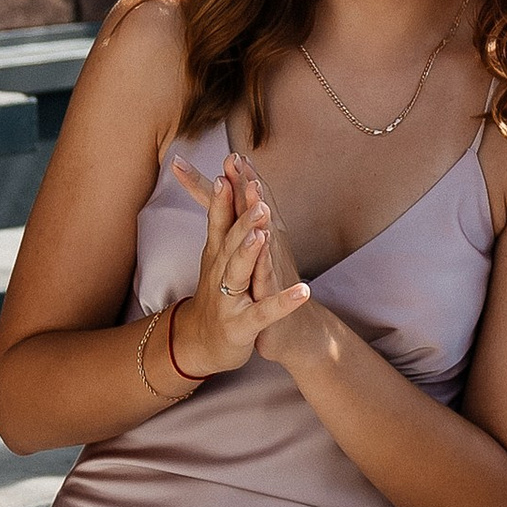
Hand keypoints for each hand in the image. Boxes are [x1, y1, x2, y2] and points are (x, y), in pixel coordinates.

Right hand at [165, 152, 308, 374]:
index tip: (231, 163)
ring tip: (263, 234)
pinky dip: (284, 302)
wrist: (204, 342)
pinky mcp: (243, 325)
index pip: (221, 217)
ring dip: (251, 251)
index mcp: (218, 254)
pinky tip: (303, 292)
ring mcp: (230, 299)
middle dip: (242, 215)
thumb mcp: (217, 256)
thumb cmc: (218, 293)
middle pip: (231, 239)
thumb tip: (223, 180)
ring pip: (240, 271)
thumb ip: (221, 219)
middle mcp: (220, 272)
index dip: (225, 191)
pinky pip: (266, 312)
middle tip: (252, 191)